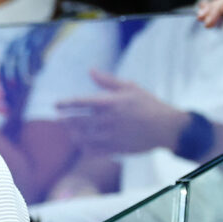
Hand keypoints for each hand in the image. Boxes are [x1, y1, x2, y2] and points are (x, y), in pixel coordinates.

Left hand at [55, 70, 189, 154]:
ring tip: (70, 132)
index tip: (56, 105)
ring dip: (74, 134)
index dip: (65, 104)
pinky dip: (85, 148)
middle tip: (60, 119)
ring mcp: (111, 136)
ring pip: (83, 137)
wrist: (166, 127)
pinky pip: (94, 151)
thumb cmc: (148, 104)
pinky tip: (82, 145)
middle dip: (66, 120)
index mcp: (110, 103)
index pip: (80, 102)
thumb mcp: (130, 87)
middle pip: (78, 121)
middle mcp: (108, 120)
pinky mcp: (115, 148)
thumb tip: (90, 70)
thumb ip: (107, 81)